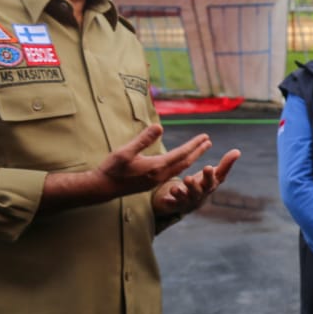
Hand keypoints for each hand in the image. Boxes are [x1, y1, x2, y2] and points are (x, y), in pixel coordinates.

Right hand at [44, 126, 225, 210]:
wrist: (103, 188)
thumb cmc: (113, 168)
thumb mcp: (126, 151)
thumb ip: (143, 139)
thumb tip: (160, 126)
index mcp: (156, 167)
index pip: (181, 153)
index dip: (194, 145)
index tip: (205, 136)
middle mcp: (160, 175)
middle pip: (185, 162)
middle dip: (198, 151)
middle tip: (209, 141)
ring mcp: (157, 181)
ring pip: (180, 168)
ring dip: (191, 158)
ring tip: (200, 149)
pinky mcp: (152, 183)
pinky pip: (173, 173)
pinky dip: (182, 165)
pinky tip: (182, 161)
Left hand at [151, 148, 241, 215]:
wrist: (189, 204)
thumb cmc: (203, 185)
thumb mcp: (213, 175)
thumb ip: (225, 164)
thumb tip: (238, 151)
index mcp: (208, 186)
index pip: (211, 181)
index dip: (210, 175)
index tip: (207, 168)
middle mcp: (199, 195)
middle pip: (198, 192)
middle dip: (193, 186)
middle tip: (188, 179)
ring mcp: (187, 201)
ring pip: (184, 199)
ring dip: (180, 194)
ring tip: (174, 188)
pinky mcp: (175, 206)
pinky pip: (172, 205)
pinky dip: (169, 203)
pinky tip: (164, 199)